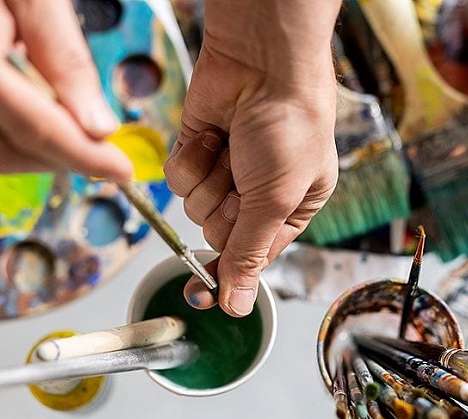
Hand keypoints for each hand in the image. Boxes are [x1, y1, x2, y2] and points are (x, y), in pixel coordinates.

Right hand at [0, 0, 131, 180]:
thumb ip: (64, 58)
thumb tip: (98, 127)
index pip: (33, 131)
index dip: (84, 157)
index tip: (123, 171)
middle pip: (8, 154)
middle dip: (62, 158)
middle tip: (104, 147)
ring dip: (37, 140)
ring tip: (61, 100)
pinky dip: (9, 118)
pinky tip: (23, 82)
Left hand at [164, 0, 339, 316]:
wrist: (261, 62)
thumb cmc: (289, 125)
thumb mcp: (275, 199)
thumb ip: (250, 255)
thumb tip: (239, 307)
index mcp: (290, 209)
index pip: (251, 257)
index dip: (228, 272)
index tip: (200, 296)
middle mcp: (256, 193)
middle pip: (218, 234)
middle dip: (224, 211)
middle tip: (241, 183)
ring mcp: (225, 171)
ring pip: (194, 208)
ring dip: (208, 180)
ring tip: (232, 150)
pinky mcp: (196, 150)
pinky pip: (177, 179)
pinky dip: (191, 158)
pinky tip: (212, 135)